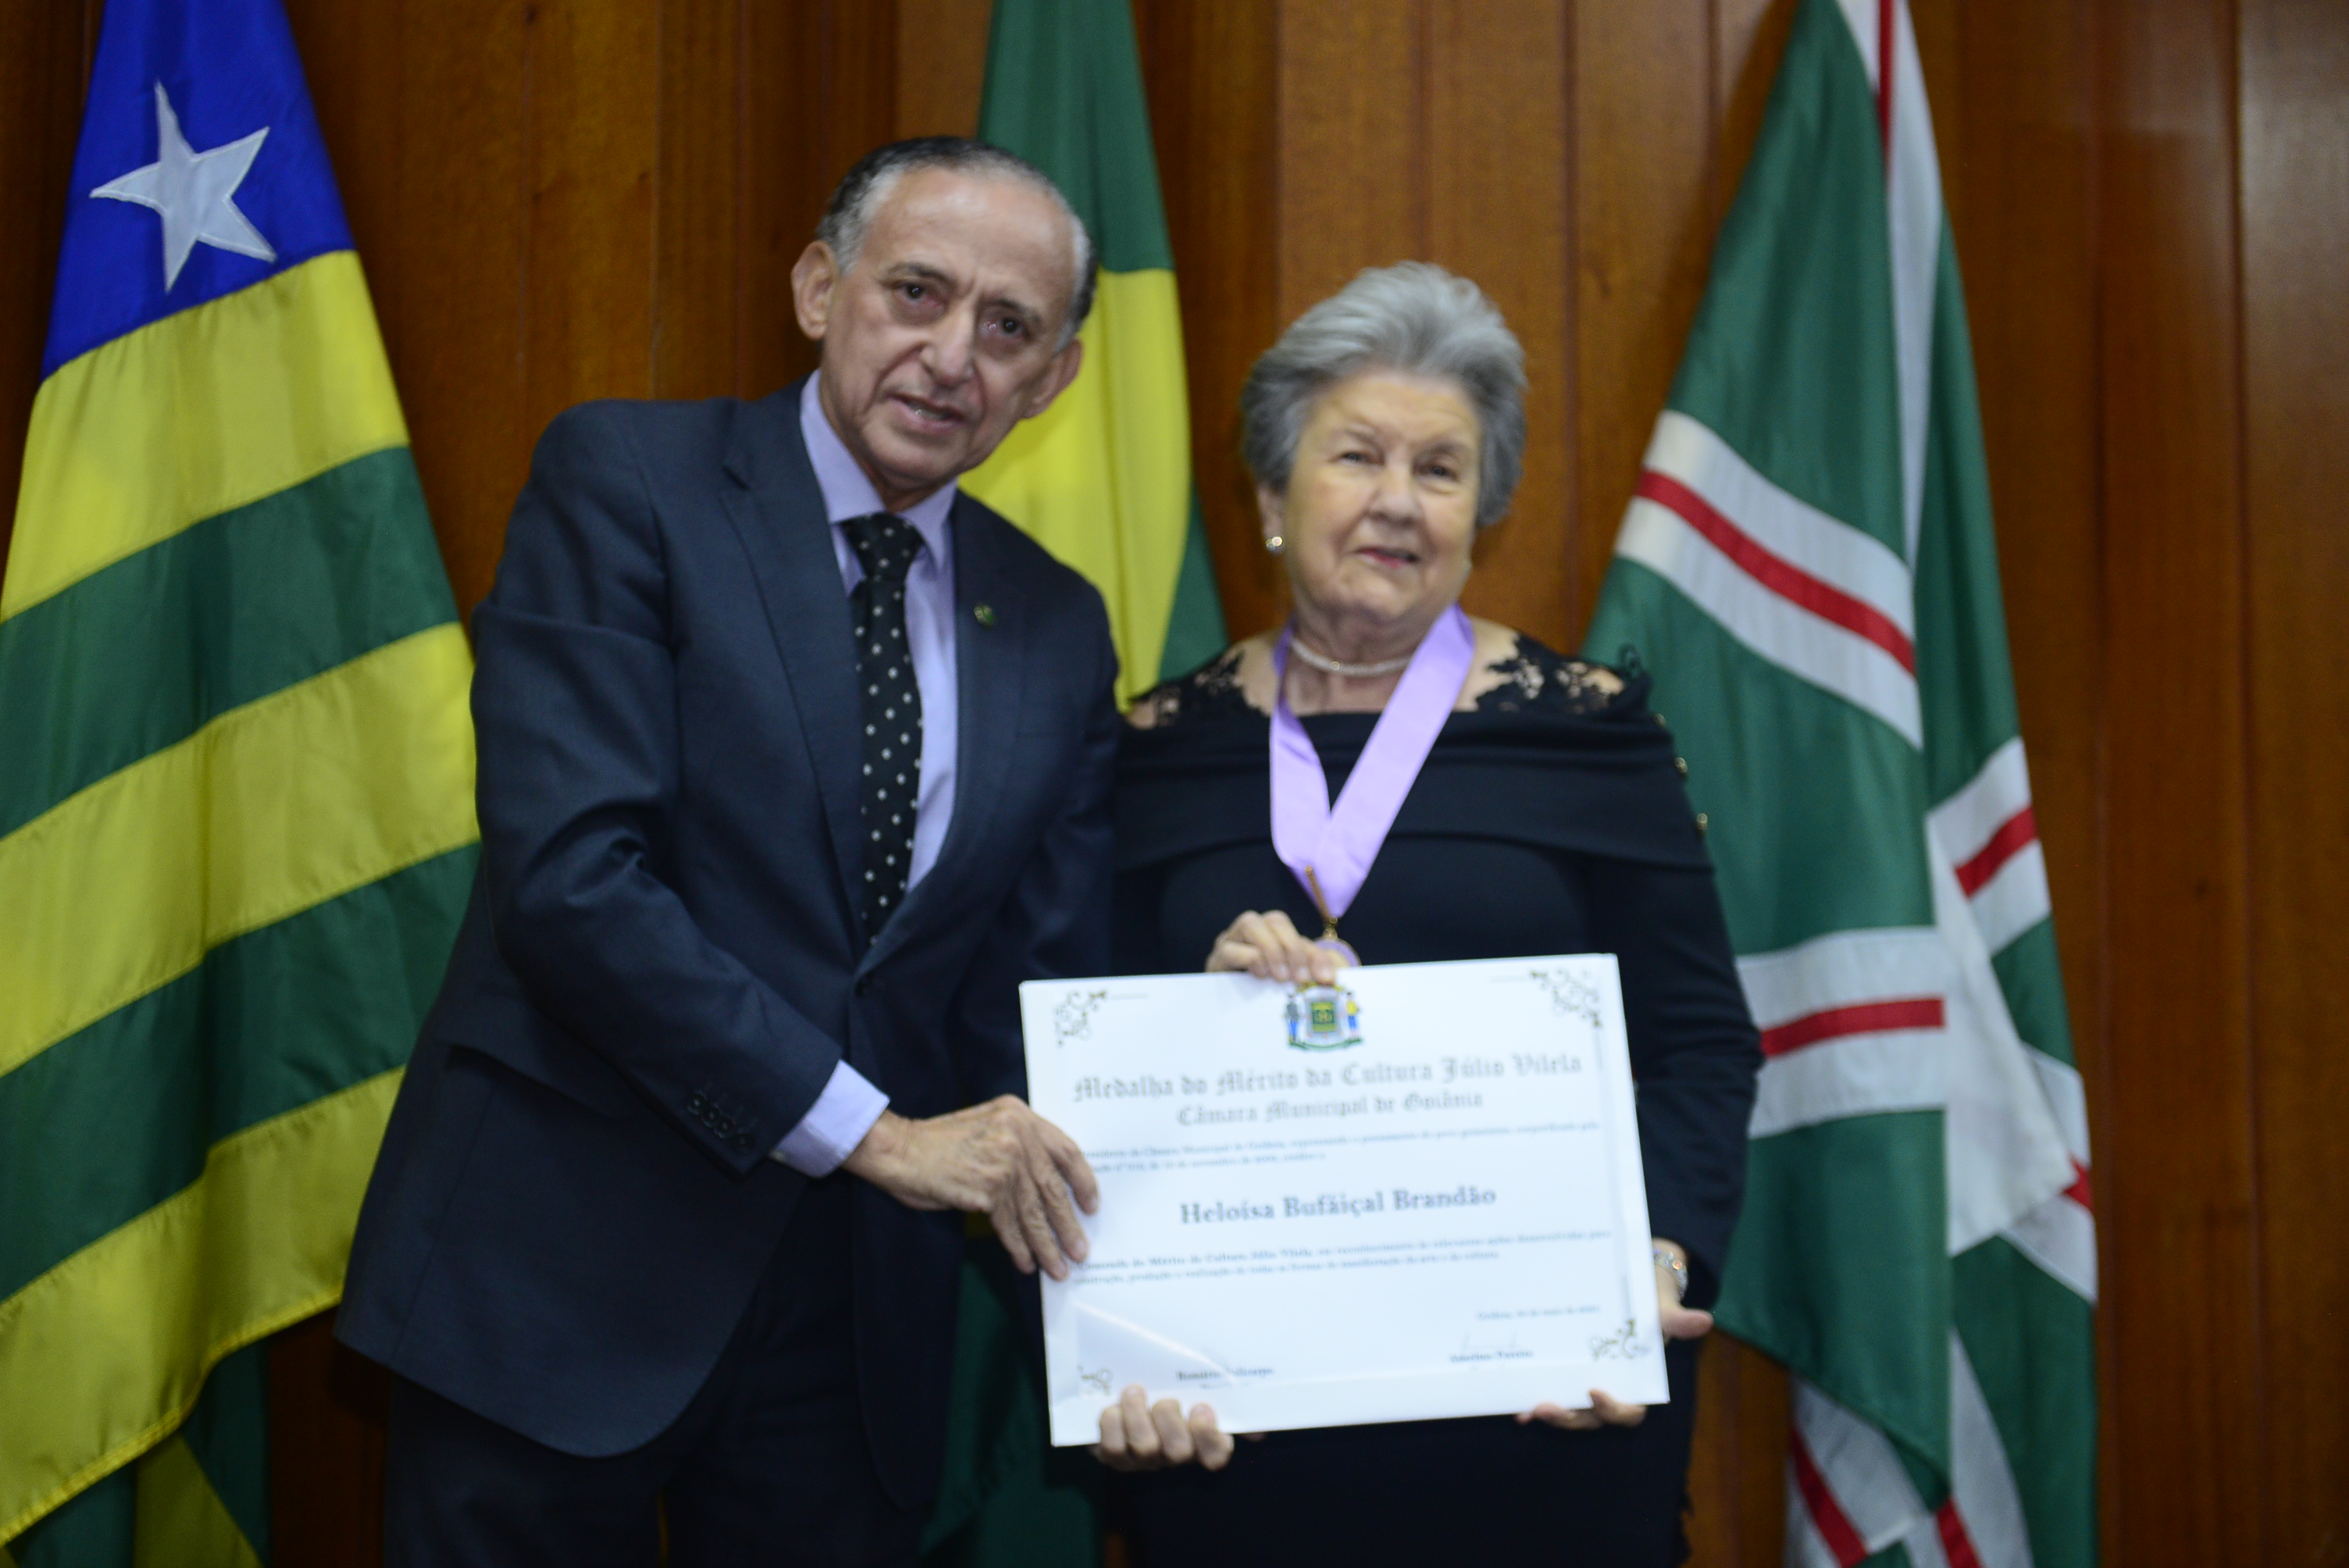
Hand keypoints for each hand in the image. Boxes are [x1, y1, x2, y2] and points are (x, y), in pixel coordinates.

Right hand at [841, 1098, 1097, 1279]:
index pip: (1065, 1150)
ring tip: (1057, 1267)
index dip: (1082, 1181)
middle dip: (1067, 1225)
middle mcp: (1018, 1134)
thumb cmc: (939, 1144)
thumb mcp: (988, 1129)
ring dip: (1046, 1245)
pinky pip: (1010, 1225)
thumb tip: (1049, 1193)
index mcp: (1020, 1115)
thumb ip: (1019, 1146)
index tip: (1091, 1205)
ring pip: (1034, 1212)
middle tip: (1079, 1251)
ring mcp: (1004, 1160)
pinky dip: (1019, 1247)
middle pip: (1053, 1187)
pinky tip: (1025, 1262)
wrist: (899, 1149)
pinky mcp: (988, 1187)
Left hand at [1092, 1385, 1236, 1471]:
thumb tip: (1259, 1431)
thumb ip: (1230, 1401)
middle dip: (1171, 1421)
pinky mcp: (1113, 1454)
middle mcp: (1172, 1456)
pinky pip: (1113, 1447)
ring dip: (1139, 1416)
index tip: (1202, 1408)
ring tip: (1135, 1392)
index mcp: (1199, 1442)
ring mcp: (1142, 1459)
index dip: (1209, 1437)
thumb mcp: (1198, 1388)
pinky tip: (1113, 1407)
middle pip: (1179, 1452)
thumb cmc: (1168, 1387)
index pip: (1216, 1456)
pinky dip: (1112, 1424)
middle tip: (1165, 1399)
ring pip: (1145, 1448)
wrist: (1122, 1386)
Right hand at [1205, 909, 1340, 984]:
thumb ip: (1312, 971)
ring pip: (1250, 924)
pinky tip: (1259, 977)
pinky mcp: (1216, 960)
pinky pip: (1229, 949)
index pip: (1293, 929)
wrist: (1238, 1013)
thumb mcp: (1294, 977)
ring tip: (1279, 977)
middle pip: (1275, 920)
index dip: (1308, 951)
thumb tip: (1328, 979)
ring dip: (1271, 949)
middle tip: (1299, 978)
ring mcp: (1231, 940)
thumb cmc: (1269, 989)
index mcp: (1272, 930)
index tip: (1320, 978)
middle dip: (1291, 948)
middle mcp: (1251, 929)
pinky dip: (1249, 959)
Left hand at [1518, 1240, 1713, 1431]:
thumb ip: (1678, 1319)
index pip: (1629, 1412)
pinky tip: (1514, 1401)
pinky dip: (1534, 1400)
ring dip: (1549, 1414)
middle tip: (1546, 1408)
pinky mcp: (1566, 1374)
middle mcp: (1611, 1390)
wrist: (1632, 1285)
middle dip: (1570, 1418)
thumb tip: (1704, 1321)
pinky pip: (1552, 1392)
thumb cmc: (1651, 1301)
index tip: (1596, 1393)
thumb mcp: (1663, 1307)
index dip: (1613, 1410)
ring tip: (1526, 1411)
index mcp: (1637, 1383)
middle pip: (1591, 1419)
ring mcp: (1585, 1385)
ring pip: (1569, 1411)